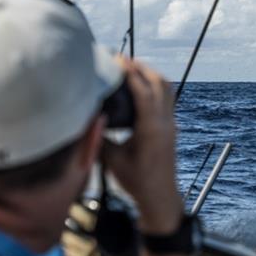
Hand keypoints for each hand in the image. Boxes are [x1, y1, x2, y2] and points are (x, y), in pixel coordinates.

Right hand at [103, 59, 181, 233]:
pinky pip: (167, 97)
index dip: (131, 73)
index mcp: (151, 130)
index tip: (118, 59)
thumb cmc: (136, 181)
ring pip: (167, 88)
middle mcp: (165, 123)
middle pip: (159, 84)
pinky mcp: (171, 126)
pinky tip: (140, 85)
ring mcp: (171, 124)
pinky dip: (155, 85)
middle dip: (141, 68)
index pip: (144, 92)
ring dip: (150, 74)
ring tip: (130, 67)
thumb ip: (98, 137)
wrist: (160, 196)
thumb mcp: (112, 160)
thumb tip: (83, 117)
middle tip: (121, 59)